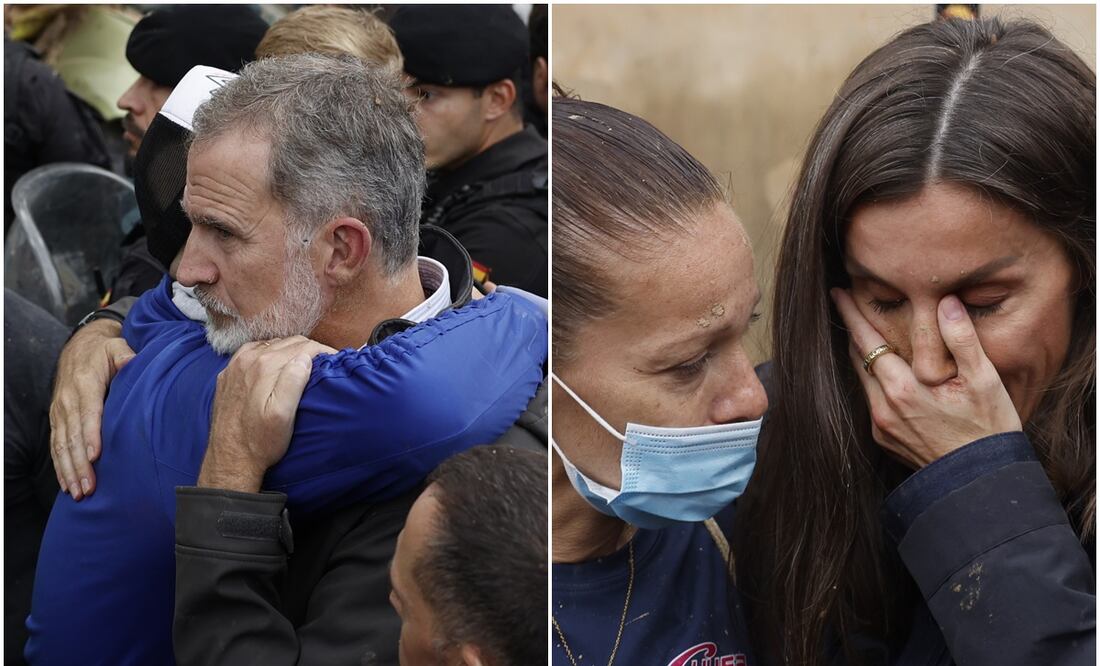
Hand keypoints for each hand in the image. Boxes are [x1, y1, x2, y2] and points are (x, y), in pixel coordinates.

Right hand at [48, 319, 134, 499]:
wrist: (79, 348)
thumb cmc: (104, 352)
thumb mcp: (116, 348)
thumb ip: (124, 356)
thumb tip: (132, 362)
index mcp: (84, 384)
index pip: (88, 413)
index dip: (91, 435)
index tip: (96, 456)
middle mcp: (68, 401)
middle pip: (73, 436)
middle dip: (80, 464)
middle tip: (89, 487)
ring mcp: (60, 412)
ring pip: (62, 446)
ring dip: (69, 471)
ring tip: (78, 492)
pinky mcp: (57, 420)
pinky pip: (56, 446)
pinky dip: (60, 467)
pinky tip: (67, 485)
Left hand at [197, 336, 335, 492]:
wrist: (230, 459)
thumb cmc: (261, 441)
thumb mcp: (283, 416)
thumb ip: (293, 381)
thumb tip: (305, 358)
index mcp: (265, 366)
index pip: (303, 347)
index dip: (323, 351)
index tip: (336, 360)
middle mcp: (248, 360)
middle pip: (288, 342)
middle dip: (309, 349)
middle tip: (324, 362)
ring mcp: (235, 366)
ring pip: (271, 345)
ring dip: (290, 350)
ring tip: (305, 364)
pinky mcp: (228, 375)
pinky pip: (252, 352)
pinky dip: (269, 353)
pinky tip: (276, 366)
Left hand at [831, 289, 1021, 466]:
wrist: (981, 481)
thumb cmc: (988, 429)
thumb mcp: (984, 380)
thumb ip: (962, 338)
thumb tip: (946, 302)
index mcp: (902, 389)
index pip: (867, 341)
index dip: (851, 315)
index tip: (838, 294)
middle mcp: (883, 408)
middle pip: (858, 358)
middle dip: (853, 330)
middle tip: (847, 304)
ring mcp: (880, 426)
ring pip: (862, 379)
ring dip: (863, 355)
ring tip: (864, 331)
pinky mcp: (884, 438)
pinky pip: (871, 400)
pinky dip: (874, 380)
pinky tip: (885, 371)